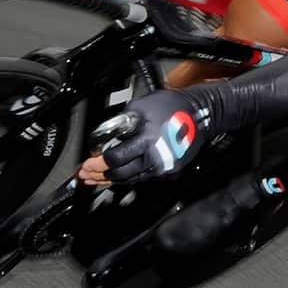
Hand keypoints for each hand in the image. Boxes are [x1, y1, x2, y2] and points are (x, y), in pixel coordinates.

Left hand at [79, 89, 207, 184]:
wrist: (202, 114)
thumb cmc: (173, 106)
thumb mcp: (140, 107)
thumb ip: (121, 123)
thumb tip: (106, 136)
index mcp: (148, 142)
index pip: (116, 159)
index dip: (98, 163)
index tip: (86, 164)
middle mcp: (157, 160)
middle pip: (121, 175)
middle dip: (100, 176)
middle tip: (85, 175)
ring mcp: (165, 169)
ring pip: (132, 180)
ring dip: (111, 180)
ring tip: (95, 180)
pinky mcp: (170, 172)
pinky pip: (144, 178)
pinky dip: (128, 177)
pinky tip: (117, 177)